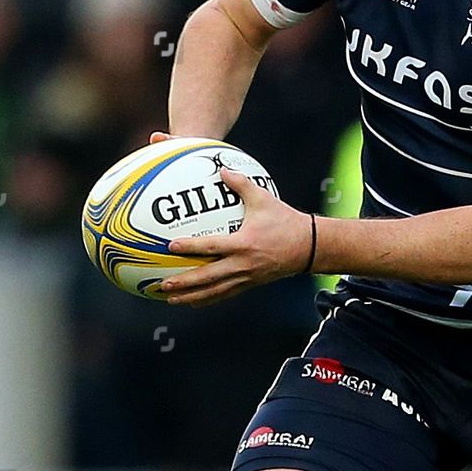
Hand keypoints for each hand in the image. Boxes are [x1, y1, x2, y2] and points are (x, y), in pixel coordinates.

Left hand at [161, 170, 312, 305]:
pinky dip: (207, 299)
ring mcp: (246, 277)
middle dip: (185, 282)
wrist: (308, 247)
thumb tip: (221, 168)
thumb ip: (240, 183)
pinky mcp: (250, 284)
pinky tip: (192, 301)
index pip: (212, 246)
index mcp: (244, 244)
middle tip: (163, 284)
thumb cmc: (285, 221)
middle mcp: (243, 264)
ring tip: (170, 298)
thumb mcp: (264, 198)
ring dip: (191, 296)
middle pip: (208, 277)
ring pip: (214, 291)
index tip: (171, 246)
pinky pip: (224, 294)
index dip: (191, 247)